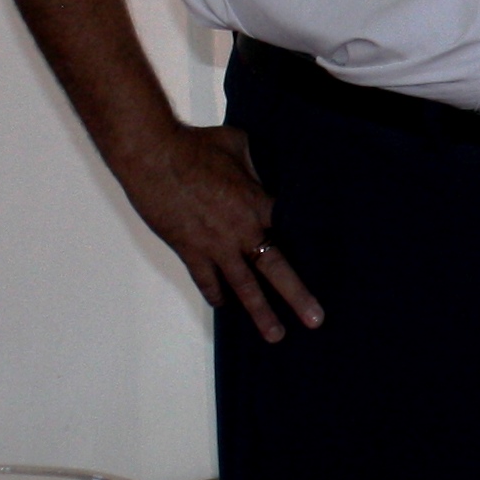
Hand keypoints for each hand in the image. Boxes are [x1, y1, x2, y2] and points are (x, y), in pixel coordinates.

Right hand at [112, 121, 323, 339]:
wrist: (153, 156)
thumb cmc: (195, 145)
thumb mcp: (236, 145)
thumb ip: (252, 164)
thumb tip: (258, 169)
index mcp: (257, 202)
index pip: (291, 228)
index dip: (308, 242)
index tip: (326, 260)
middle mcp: (241, 230)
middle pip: (276, 268)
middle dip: (297, 296)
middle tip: (315, 320)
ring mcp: (215, 245)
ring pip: (243, 286)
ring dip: (260, 312)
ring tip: (275, 335)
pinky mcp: (190, 250)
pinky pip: (207, 281)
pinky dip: (217, 295)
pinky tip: (225, 305)